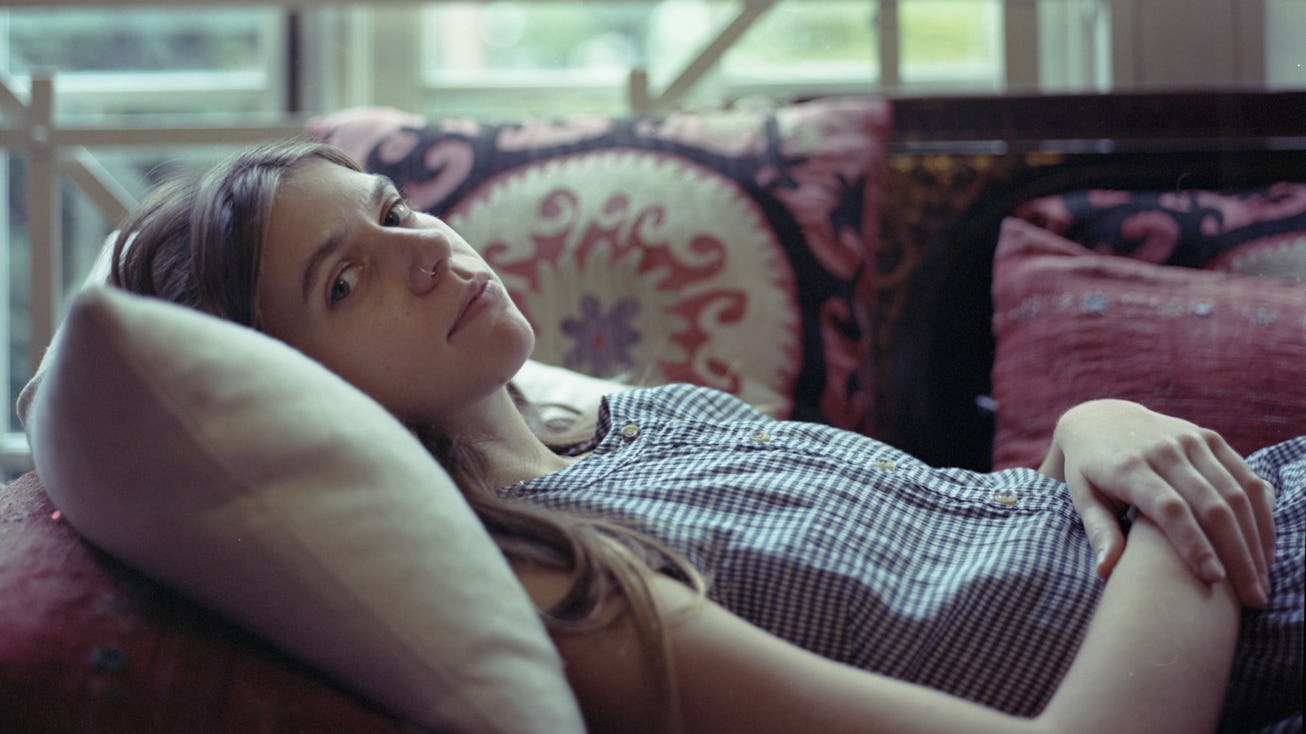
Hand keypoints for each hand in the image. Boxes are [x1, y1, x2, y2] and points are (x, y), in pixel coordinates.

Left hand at [1040, 399, 1275, 607]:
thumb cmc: (1088, 470)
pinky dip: (1261, 512)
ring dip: (1256, 538)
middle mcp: (1164, 450)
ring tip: (1261, 579)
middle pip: (1212, 505)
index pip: (1170, 508)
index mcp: (1129, 467)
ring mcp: (1190, 440)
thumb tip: (1105, 572)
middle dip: (1237, 553)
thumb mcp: (1082, 497)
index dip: (1195, 544)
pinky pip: (1245, 475)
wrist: (1099, 419)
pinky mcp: (1209, 437)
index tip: (1213, 579)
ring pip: (1236, 492)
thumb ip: (1098, 532)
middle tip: (1253, 596)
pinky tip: (1264, 547)